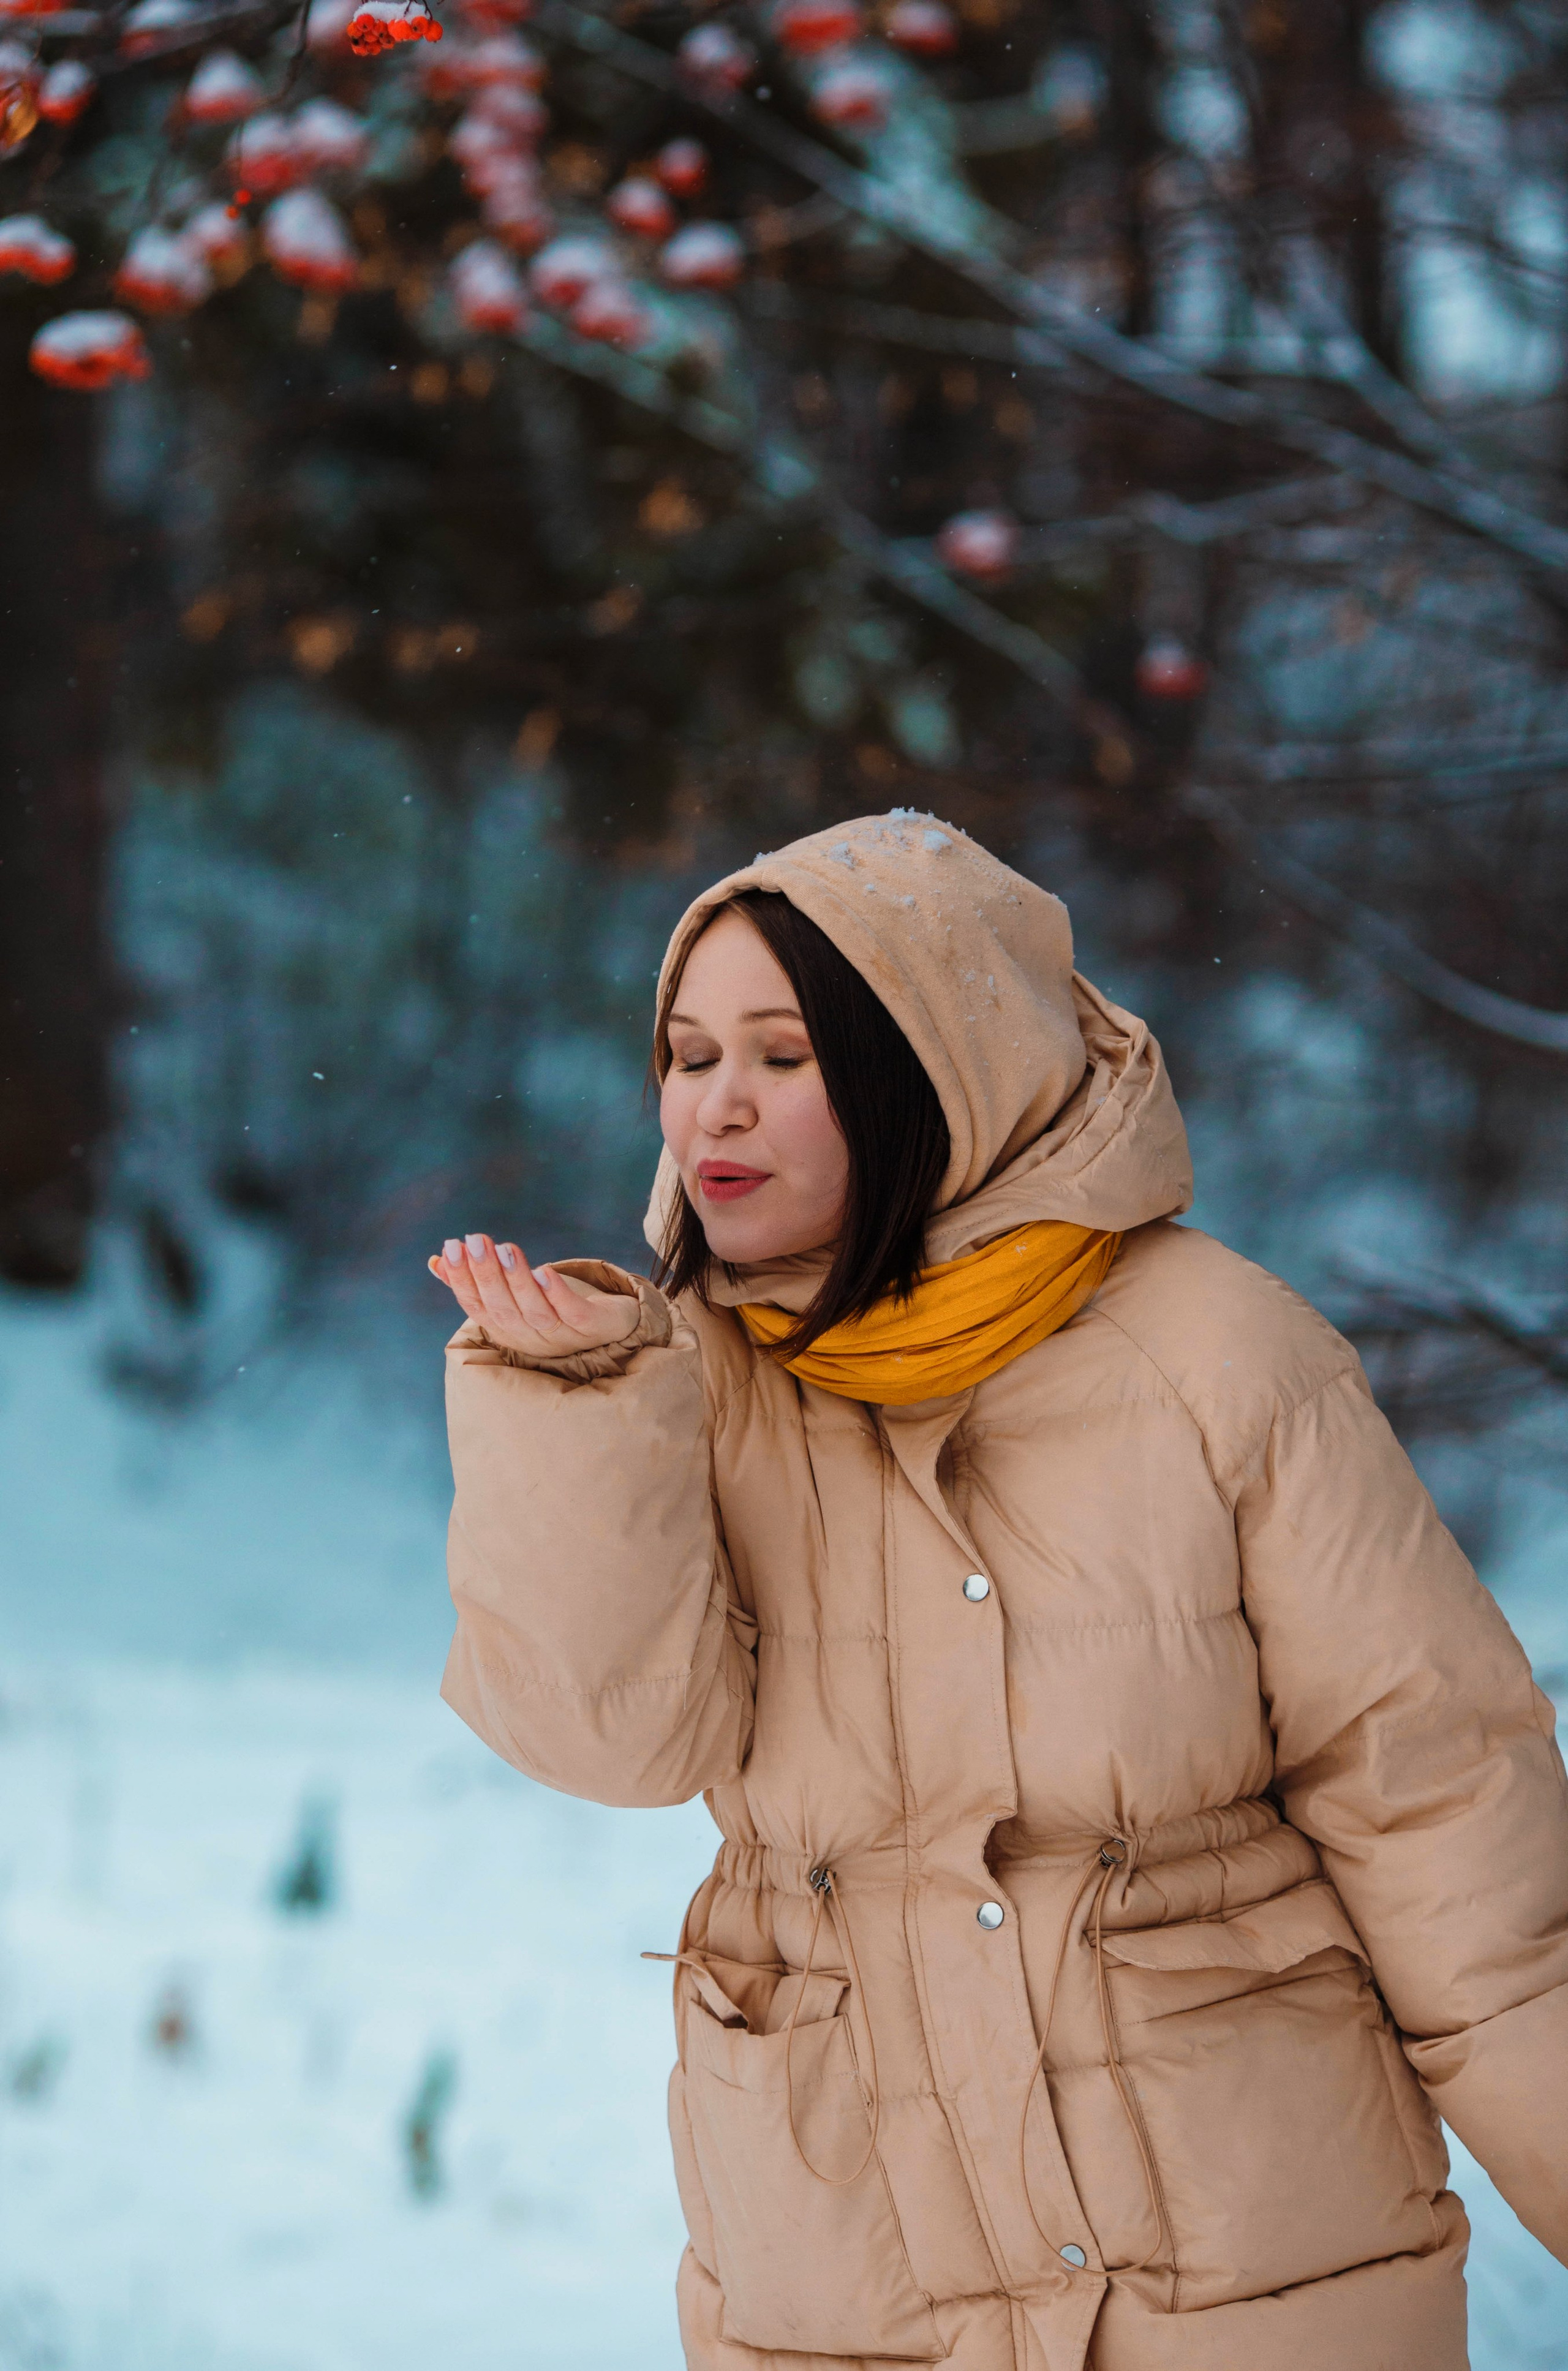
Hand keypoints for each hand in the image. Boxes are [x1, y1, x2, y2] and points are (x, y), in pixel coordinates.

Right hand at [428, 1234, 640, 1359]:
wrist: (610, 1327)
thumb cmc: (552, 1308)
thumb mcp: (511, 1297)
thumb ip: (475, 1282)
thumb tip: (435, 1261)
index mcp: (506, 1329)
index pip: (477, 1306)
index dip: (462, 1279)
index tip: (452, 1246)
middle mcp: (529, 1337)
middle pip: (503, 1308)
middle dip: (487, 1274)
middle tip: (476, 1239)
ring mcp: (561, 1335)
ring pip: (535, 1311)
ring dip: (518, 1281)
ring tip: (506, 1248)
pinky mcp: (591, 1327)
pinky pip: (573, 1314)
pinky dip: (558, 1294)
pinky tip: (545, 1271)